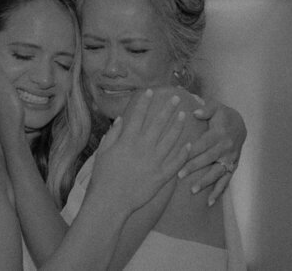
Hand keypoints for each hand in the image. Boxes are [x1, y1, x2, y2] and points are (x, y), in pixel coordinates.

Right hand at [89, 87, 189, 213]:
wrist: (111, 201)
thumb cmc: (103, 176)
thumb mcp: (104, 151)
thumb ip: (113, 134)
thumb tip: (121, 120)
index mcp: (128, 140)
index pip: (138, 115)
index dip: (144, 102)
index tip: (150, 91)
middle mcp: (144, 148)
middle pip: (158, 123)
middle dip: (167, 108)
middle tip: (175, 97)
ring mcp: (155, 162)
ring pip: (171, 140)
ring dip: (178, 126)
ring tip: (183, 115)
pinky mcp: (161, 176)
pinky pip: (175, 162)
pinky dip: (182, 152)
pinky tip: (188, 143)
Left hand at [178, 97, 245, 205]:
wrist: (241, 124)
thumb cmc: (223, 114)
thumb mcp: (216, 107)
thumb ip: (205, 109)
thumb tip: (195, 112)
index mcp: (220, 133)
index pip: (203, 144)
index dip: (192, 151)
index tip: (179, 157)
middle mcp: (226, 147)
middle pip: (208, 159)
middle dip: (194, 168)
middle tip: (180, 175)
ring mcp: (230, 159)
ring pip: (217, 172)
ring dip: (205, 182)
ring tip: (193, 190)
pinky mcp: (233, 166)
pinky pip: (226, 180)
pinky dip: (219, 191)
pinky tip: (209, 202)